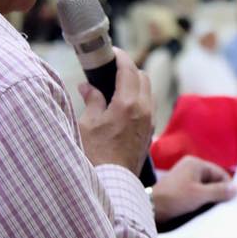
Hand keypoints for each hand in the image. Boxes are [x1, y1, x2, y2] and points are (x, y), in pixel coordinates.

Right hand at [78, 48, 153, 172]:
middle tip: (110, 69)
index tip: (110, 52)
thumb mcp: (87, 124)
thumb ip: (92, 100)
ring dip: (135, 84)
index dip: (120, 56)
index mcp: (128, 104)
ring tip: (114, 87)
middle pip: (142, 77)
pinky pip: (148, 107)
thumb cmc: (95, 156)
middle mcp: (144, 110)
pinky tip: (121, 106)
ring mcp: (149, 123)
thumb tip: (88, 87)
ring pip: (147, 92)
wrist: (112, 185)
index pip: (128, 69)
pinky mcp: (149, 134)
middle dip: (128, 69)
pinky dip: (138, 99)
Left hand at [152, 156, 236, 223]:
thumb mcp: (200, 195)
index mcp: (195, 164)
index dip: (228, 186)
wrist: (151, 208)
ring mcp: (185, 177)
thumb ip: (219, 191)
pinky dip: (202, 199)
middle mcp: (190, 167)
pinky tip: (207, 209)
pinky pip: (197, 191)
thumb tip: (236, 189)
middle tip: (229, 206)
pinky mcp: (181, 187)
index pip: (219, 172)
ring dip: (211, 197)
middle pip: (213, 179)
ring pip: (206, 187)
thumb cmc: (175, 198)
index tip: (235, 200)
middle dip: (220, 192)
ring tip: (219, 209)